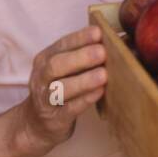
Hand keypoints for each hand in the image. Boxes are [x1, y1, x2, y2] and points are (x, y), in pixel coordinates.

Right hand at [19, 25, 107, 152]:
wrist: (37, 124)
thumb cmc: (59, 88)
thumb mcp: (65, 69)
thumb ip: (85, 55)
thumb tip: (119, 39)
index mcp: (45, 59)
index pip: (62, 45)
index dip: (80, 38)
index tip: (98, 32)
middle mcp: (42, 77)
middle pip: (57, 65)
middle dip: (81, 57)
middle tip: (102, 52)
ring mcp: (45, 99)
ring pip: (60, 88)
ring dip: (83, 80)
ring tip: (103, 74)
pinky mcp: (54, 119)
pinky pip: (69, 109)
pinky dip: (84, 100)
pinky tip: (99, 92)